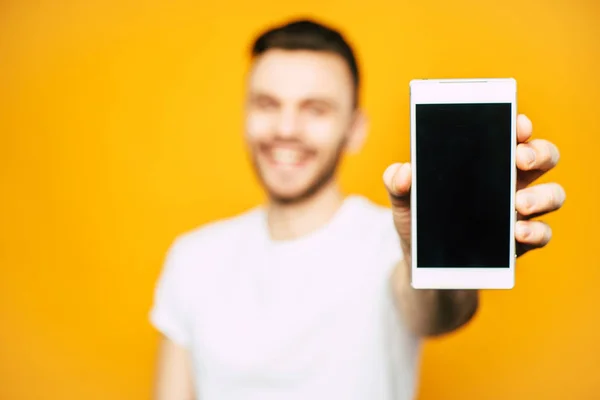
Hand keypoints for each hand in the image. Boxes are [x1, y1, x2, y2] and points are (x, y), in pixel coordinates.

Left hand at [383, 114, 565, 259]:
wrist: (424, 267)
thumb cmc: (419, 222)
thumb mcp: (403, 200)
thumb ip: (397, 183)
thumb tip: (404, 171)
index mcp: (483, 162)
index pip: (510, 135)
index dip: (519, 125)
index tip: (517, 123)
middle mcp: (508, 182)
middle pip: (542, 157)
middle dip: (539, 152)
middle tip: (520, 158)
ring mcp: (518, 212)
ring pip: (552, 194)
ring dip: (543, 195)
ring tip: (519, 203)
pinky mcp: (520, 242)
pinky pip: (542, 233)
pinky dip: (536, 231)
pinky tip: (518, 232)